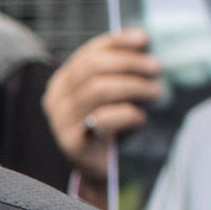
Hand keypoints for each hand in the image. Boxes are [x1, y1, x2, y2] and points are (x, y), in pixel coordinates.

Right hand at [41, 29, 164, 202]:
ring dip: (132, 86)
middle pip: (92, 68)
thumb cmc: (107, 128)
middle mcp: (55, 98)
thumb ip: (115, 74)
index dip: (116, 42)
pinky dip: (126, 114)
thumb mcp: (107, 97)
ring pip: (98, 90)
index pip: (88, 53)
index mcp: (62, 81)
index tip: (143, 39)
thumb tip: (144, 46)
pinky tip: (140, 117)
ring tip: (155, 91)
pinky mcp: (72, 143)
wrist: (97, 170)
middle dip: (128, 63)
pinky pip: (102, 120)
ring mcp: (60, 121)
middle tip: (155, 67)